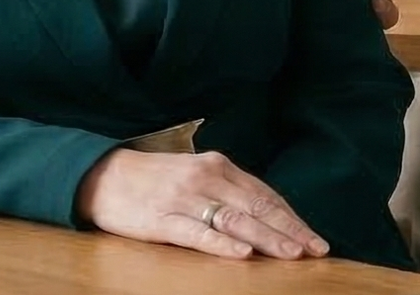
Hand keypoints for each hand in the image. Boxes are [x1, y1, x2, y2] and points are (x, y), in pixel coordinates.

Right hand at [75, 148, 327, 260]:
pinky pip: (197, 233)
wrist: (103, 175)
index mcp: (217, 166)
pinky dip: (222, 243)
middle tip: (315, 250)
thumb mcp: (196, 176)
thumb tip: (269, 217)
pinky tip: (242, 253)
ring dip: (266, 237)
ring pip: (234, 219)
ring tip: (290, 253)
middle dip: (289, 231)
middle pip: (255, 207)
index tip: (315, 239)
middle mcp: (205, 178)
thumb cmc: (155, 179)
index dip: (291, 218)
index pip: (264, 194)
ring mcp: (183, 198)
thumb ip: (229, 191)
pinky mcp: (162, 219)